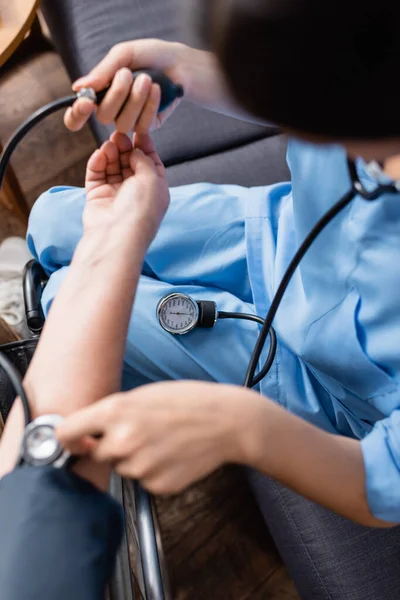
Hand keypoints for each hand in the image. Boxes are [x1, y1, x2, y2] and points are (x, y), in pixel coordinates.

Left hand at [57, 381, 260, 494]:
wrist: (227, 421)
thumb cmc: (189, 401)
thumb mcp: (144, 394)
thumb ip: (112, 412)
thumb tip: (87, 432)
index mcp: (115, 411)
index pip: (66, 433)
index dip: (71, 437)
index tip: (78, 440)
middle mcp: (122, 441)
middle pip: (97, 454)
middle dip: (111, 446)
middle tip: (140, 432)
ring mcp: (140, 466)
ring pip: (122, 468)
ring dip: (134, 459)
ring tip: (162, 441)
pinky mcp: (157, 485)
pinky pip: (143, 481)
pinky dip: (153, 471)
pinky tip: (172, 455)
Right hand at [65, 40, 190, 133]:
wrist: (179, 63)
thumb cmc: (149, 56)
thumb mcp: (124, 55)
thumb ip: (103, 71)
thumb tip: (78, 88)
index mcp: (99, 93)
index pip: (78, 114)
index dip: (77, 114)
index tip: (86, 102)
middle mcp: (112, 111)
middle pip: (102, 116)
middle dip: (116, 94)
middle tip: (127, 74)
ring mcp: (129, 121)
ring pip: (123, 123)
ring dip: (135, 99)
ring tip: (147, 79)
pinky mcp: (147, 127)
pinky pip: (142, 125)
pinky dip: (149, 105)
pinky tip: (156, 89)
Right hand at [83, 131, 168, 242]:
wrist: (117, 235)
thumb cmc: (141, 210)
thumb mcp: (152, 178)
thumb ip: (144, 160)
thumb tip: (135, 149)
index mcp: (155, 190)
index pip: (150, 162)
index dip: (144, 146)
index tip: (138, 130)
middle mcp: (136, 193)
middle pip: (129, 162)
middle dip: (125, 147)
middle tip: (119, 133)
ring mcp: (116, 195)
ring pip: (112, 167)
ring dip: (111, 153)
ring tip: (110, 143)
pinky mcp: (97, 197)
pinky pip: (96, 175)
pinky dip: (98, 163)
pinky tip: (100, 154)